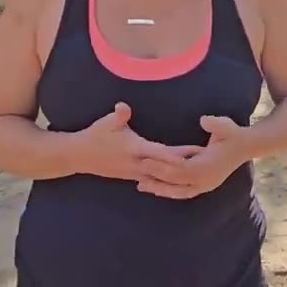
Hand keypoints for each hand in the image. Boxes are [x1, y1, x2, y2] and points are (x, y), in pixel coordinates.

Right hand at [71, 102, 196, 181]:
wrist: (79, 156)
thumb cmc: (95, 136)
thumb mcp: (106, 123)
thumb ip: (118, 116)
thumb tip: (123, 107)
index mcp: (133, 149)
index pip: (158, 153)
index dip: (175, 154)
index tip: (192, 154)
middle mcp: (137, 164)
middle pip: (166, 167)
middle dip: (186, 166)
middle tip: (207, 163)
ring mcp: (135, 173)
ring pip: (162, 176)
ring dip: (179, 174)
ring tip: (199, 170)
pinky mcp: (133, 176)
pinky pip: (155, 180)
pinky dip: (168, 179)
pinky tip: (181, 179)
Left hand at [136, 115, 250, 199]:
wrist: (247, 146)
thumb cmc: (233, 134)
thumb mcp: (226, 126)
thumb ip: (215, 124)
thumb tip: (204, 121)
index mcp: (208, 167)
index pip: (180, 169)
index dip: (162, 166)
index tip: (146, 160)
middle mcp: (206, 180)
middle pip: (176, 183)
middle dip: (156, 180)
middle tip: (137, 176)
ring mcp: (206, 185)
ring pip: (179, 192)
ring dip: (160, 189)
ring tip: (141, 186)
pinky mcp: (204, 185)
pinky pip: (183, 192)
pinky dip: (169, 191)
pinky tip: (156, 189)